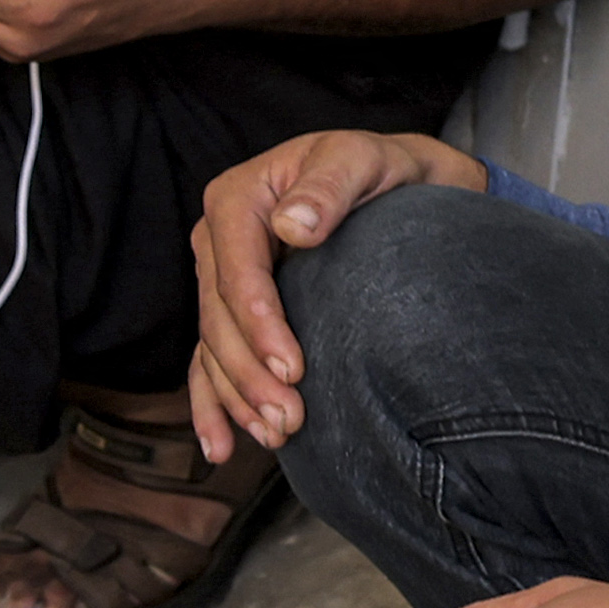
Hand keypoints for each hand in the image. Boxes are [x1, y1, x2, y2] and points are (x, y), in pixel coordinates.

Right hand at [188, 128, 480, 458]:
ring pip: (213, 349)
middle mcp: (218, 241)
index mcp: (239, 199)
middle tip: (291, 418)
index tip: (293, 368)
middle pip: (219, 318)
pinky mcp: (234, 314)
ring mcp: (222, 281)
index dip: (258, 324)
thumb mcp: (363, 160)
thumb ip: (329, 187)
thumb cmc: (382, 169)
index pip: (236, 269)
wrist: (399, 184)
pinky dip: (214, 407)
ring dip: (238, 399)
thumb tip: (293, 226)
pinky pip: (210, 363)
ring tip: (276, 436)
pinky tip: (223, 447)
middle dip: (249, 375)